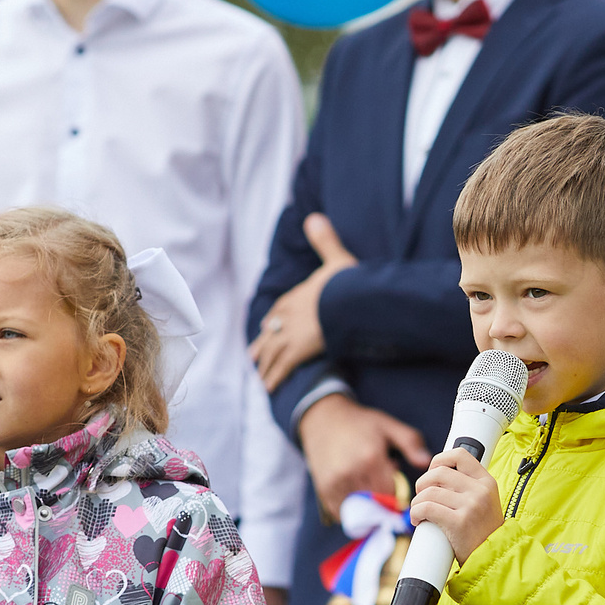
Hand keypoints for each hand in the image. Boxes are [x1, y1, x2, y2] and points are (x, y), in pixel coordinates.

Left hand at [250, 215, 358, 391]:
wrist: (348, 301)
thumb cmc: (347, 282)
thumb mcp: (337, 258)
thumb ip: (325, 241)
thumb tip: (314, 217)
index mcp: (297, 295)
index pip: (280, 310)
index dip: (274, 321)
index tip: (268, 328)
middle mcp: (288, 315)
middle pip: (271, 332)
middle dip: (264, 345)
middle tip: (256, 357)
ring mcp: (291, 334)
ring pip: (272, 351)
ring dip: (266, 364)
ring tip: (261, 377)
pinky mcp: (298, 350)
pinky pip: (282, 366)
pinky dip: (275, 376)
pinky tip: (270, 387)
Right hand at [298, 394, 429, 520]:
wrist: (323, 419)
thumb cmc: (360, 423)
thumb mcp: (388, 426)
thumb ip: (410, 442)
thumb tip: (426, 462)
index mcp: (371, 459)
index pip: (392, 494)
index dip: (399, 494)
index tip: (399, 487)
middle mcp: (351, 474)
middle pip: (376, 505)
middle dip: (384, 501)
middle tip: (384, 486)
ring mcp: (335, 484)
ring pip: (360, 512)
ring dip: (369, 507)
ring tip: (370, 488)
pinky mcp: (324, 490)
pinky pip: (342, 514)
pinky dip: (352, 511)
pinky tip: (357, 495)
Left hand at [409, 449, 501, 562]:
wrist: (492, 560)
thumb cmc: (482, 532)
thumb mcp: (484, 502)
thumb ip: (468, 487)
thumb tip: (436, 473)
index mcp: (486, 482)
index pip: (459, 455)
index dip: (439, 460)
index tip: (432, 473)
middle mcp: (480, 490)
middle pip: (438, 473)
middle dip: (422, 484)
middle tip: (421, 497)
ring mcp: (471, 505)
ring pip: (429, 492)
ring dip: (416, 502)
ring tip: (419, 513)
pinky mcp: (459, 522)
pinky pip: (426, 508)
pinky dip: (415, 513)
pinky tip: (417, 520)